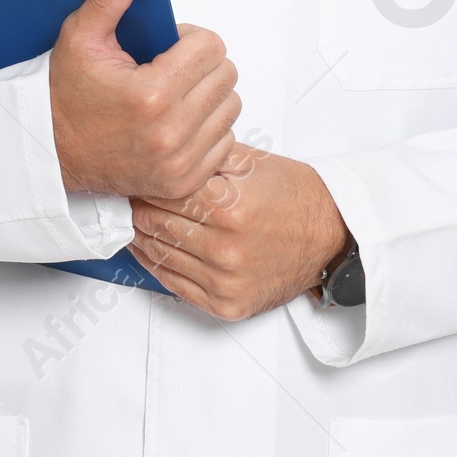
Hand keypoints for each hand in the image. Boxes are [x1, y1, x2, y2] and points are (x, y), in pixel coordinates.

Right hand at [49, 0, 240, 200]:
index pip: (211, 47)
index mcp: (151, 94)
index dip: (191, 38)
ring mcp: (179, 161)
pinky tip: (179, 121)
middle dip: (203, 63)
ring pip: (230, 108)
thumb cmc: (65, 96)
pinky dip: (209, 128)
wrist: (51, 153)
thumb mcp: (80, 39)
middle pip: (226, 75)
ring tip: (177, 92)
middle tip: (172, 67)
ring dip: (209, 95)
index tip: (169, 46)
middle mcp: (171, 132)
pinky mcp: (184, 182)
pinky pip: (225, 142)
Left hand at [128, 145, 348, 319]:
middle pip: (155, 222)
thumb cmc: (294, 195)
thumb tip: (159, 152)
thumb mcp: (251, 161)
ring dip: (139, 233)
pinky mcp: (226, 304)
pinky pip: (173, 285)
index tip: (133, 171)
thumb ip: (205, 155)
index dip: (145, 178)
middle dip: (137, 204)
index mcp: (231, 206)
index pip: (164, 191)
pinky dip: (155, 263)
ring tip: (131, 216)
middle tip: (125, 191)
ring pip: (159, 254)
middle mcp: (226, 248)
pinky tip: (148, 246)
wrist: (331, 236)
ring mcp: (225, 281)